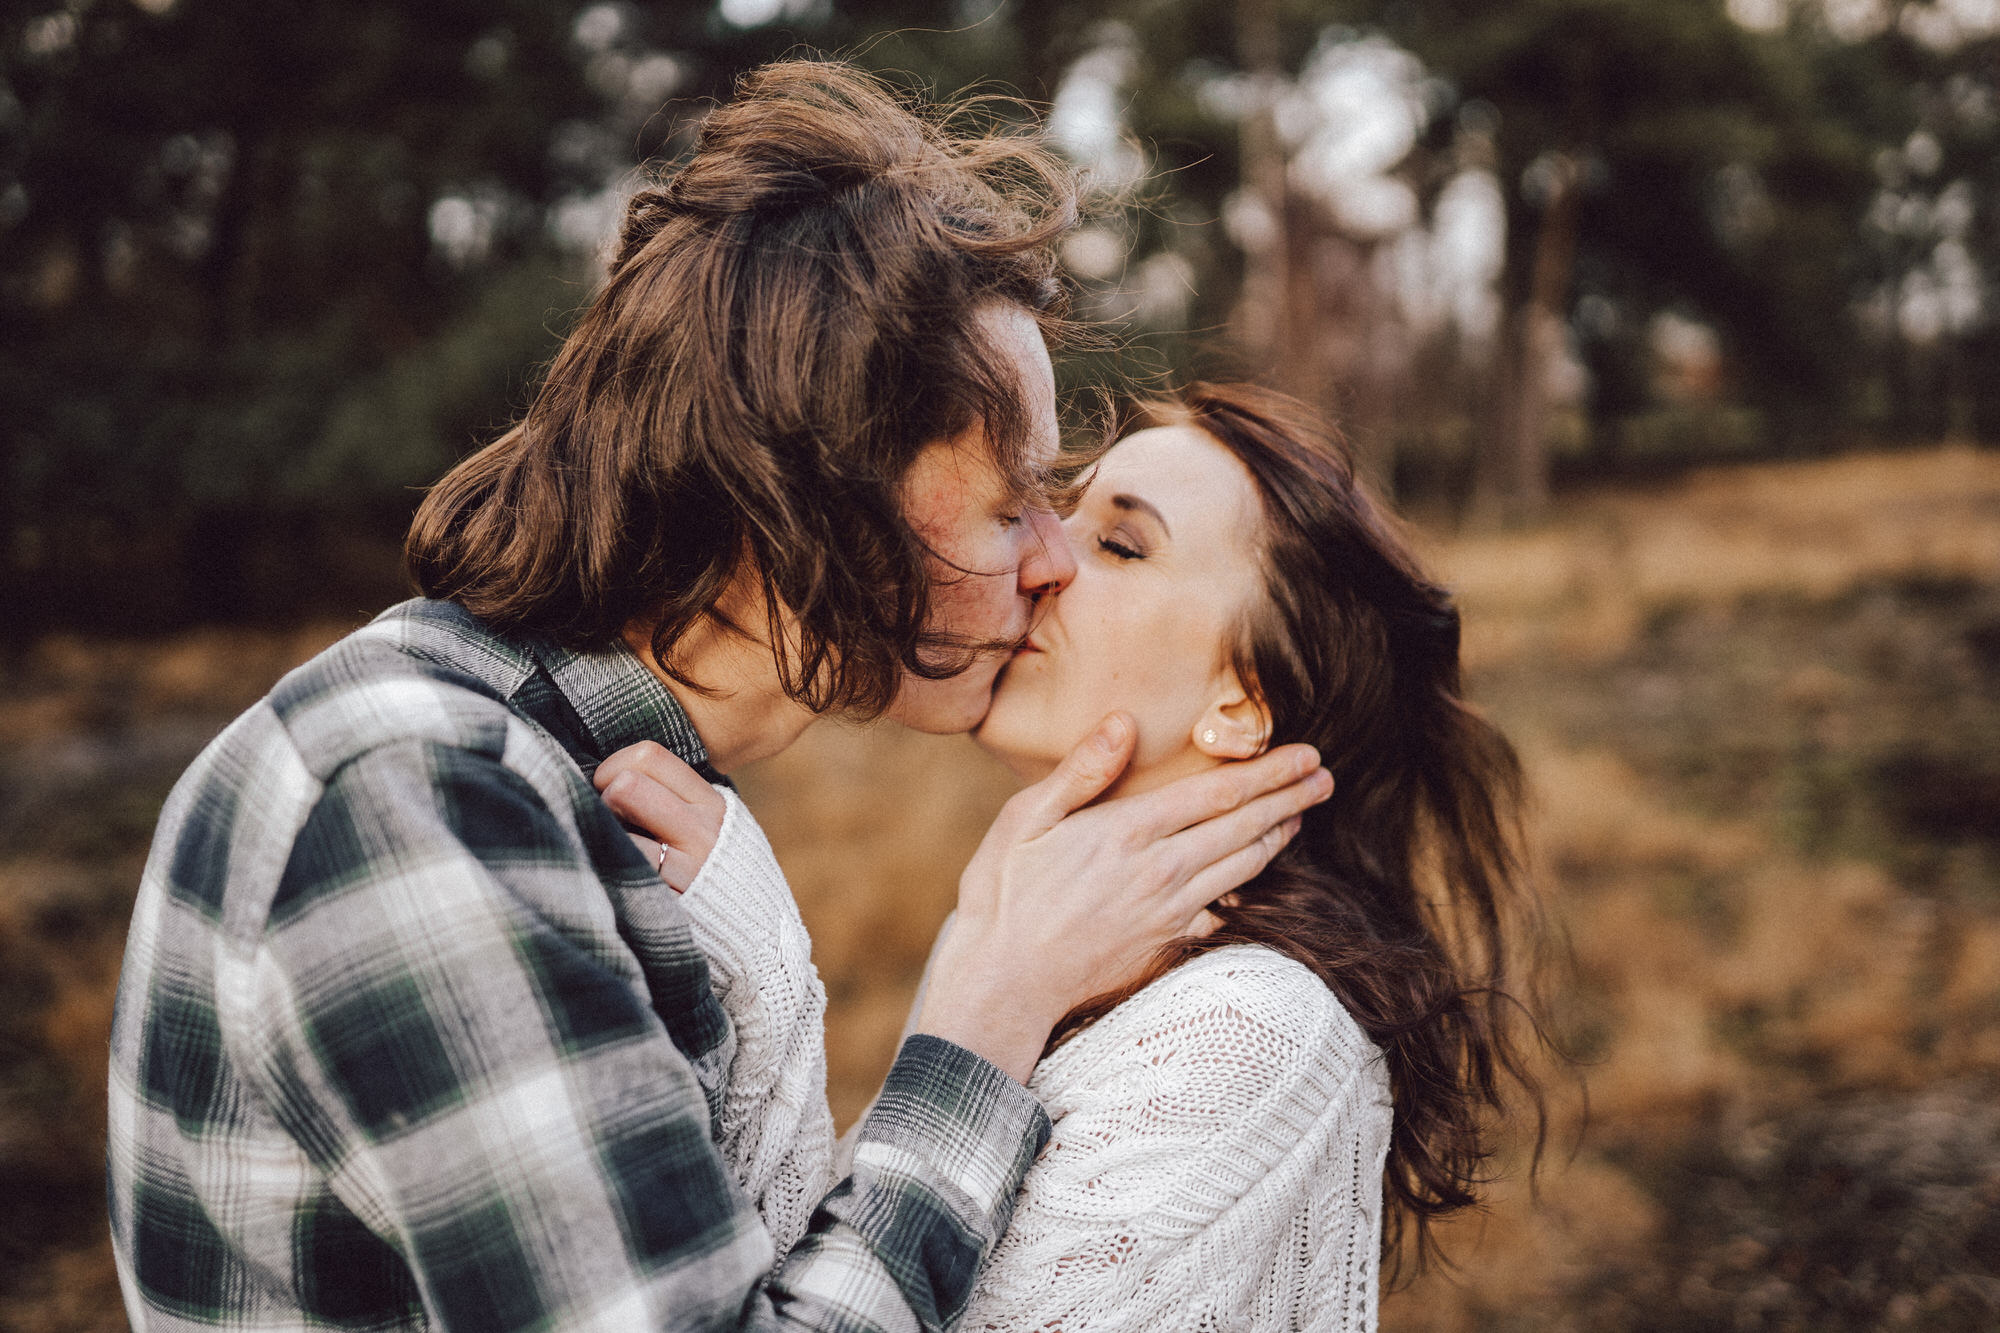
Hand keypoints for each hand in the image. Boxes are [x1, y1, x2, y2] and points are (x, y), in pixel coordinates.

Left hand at [594, 742, 727, 892]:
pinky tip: (625, 874)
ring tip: (619, 848)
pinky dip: (615, 868)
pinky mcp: (669, 900)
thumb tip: (621, 772)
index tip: (609, 785)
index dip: (615, 765)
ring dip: (607, 837)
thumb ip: (680, 797)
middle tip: (609, 817)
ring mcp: (685, 867)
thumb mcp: (717, 824)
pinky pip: (626, 873)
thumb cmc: (721, 871)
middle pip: (627, 785)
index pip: (650, 756)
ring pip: (620, 832)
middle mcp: (701, 829)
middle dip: (605, 797)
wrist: (760, 931)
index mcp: (711, 802)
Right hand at [917, 712, 1332, 1082]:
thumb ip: (1081, 770)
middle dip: (1289, 799)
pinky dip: (1251, 888)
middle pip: (1242, 828)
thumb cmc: (1004, 896)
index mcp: (1127, 831)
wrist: (1003, 983)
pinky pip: (1225, 911)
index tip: (1303, 755)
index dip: (1267, 773)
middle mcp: (1160, 870)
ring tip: (1302, 816)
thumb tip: (1124, 722)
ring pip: (1242, 868)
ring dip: (1279, 838)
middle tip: (1324, 777)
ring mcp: (1169, 911)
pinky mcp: (1167, 943)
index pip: (1216, 794)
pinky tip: (1260, 877)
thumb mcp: (1024, 818)